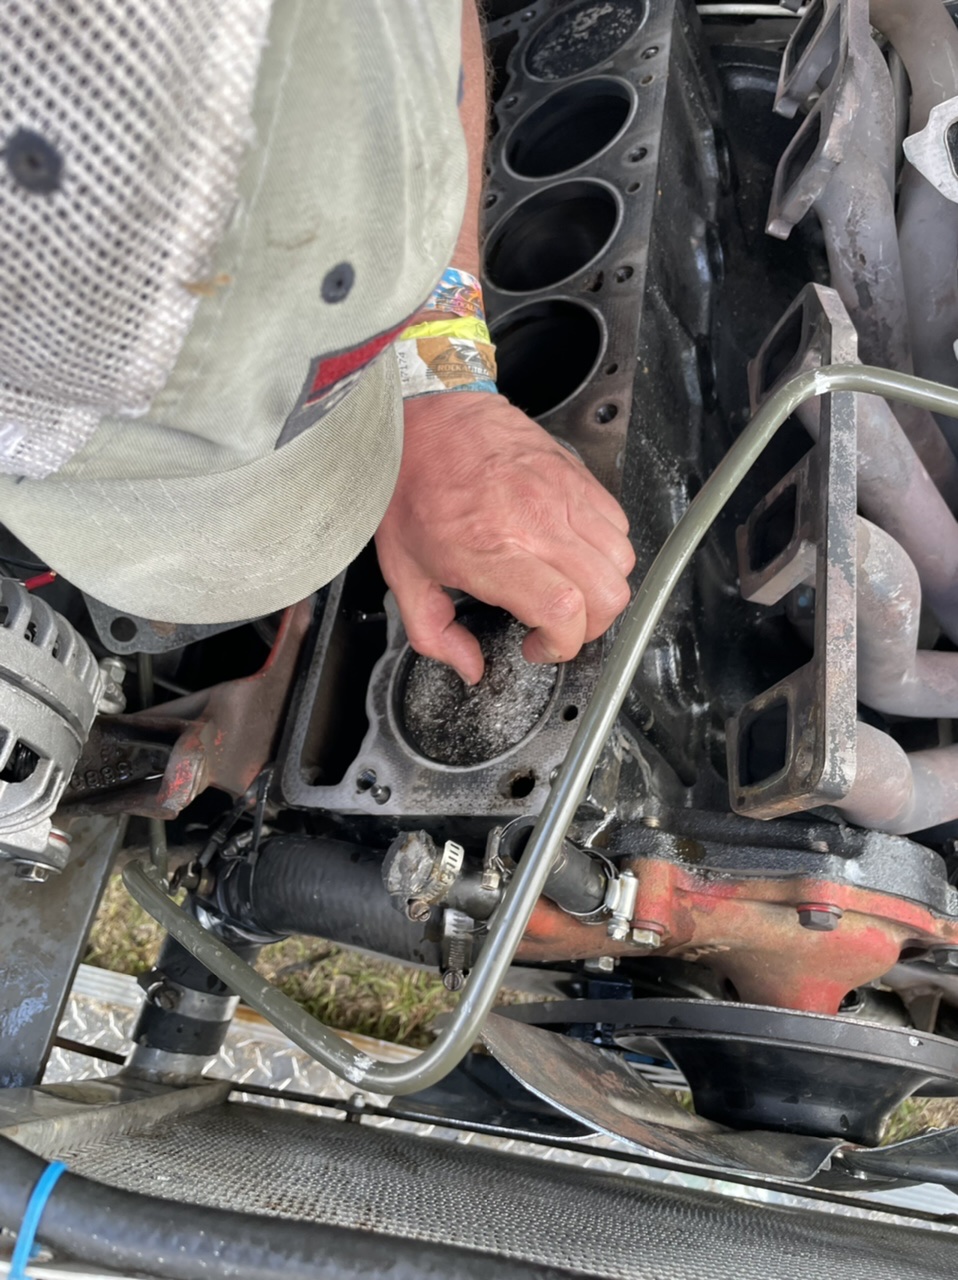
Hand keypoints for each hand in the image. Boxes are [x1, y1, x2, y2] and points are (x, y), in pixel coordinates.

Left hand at [374, 391, 635, 684]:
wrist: (424, 416)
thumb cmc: (412, 485)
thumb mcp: (403, 573)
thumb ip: (434, 633)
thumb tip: (469, 667)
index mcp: (493, 550)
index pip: (563, 610)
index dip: (562, 644)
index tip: (538, 646)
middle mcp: (536, 521)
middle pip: (607, 592)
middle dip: (589, 626)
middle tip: (558, 626)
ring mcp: (562, 493)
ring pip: (621, 559)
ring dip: (601, 587)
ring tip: (568, 589)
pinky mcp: (574, 473)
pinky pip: (617, 521)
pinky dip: (605, 547)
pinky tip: (572, 552)